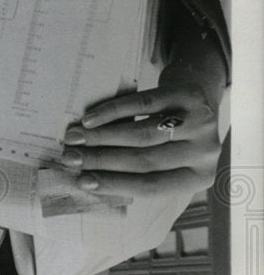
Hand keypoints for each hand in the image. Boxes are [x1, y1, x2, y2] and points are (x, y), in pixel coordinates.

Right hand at [62, 70, 222, 198]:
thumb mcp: (167, 157)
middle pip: (144, 161)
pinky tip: (91, 119)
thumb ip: (139, 170)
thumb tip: (87, 176)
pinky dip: (112, 112)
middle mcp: (205, 153)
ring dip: (101, 138)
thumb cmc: (174, 132)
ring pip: (142, 135)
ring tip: (75, 138)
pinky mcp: (188, 95)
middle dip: (100, 161)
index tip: (82, 181)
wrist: (199, 87)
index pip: (151, 187)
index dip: (114, 185)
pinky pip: (143, 105)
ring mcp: (201, 123)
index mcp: (197, 177)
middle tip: (70, 158)